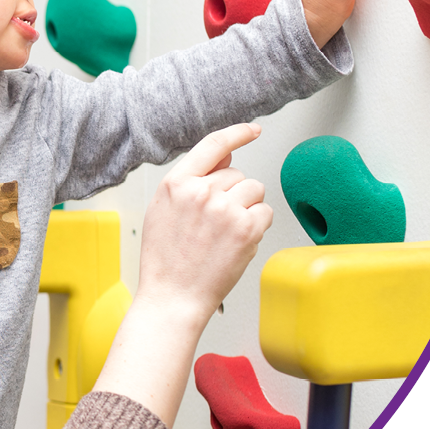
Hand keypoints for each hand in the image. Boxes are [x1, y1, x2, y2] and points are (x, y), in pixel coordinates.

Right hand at [91, 123, 272, 427]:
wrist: (172, 298)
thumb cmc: (166, 260)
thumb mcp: (164, 210)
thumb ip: (192, 179)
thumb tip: (226, 155)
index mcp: (176, 183)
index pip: (213, 145)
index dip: (237, 133)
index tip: (252, 130)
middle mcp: (201, 191)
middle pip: (237, 174)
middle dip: (233, 195)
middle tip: (214, 226)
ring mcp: (224, 208)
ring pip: (254, 191)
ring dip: (247, 209)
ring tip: (224, 235)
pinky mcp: (246, 227)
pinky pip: (265, 212)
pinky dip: (257, 227)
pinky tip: (236, 244)